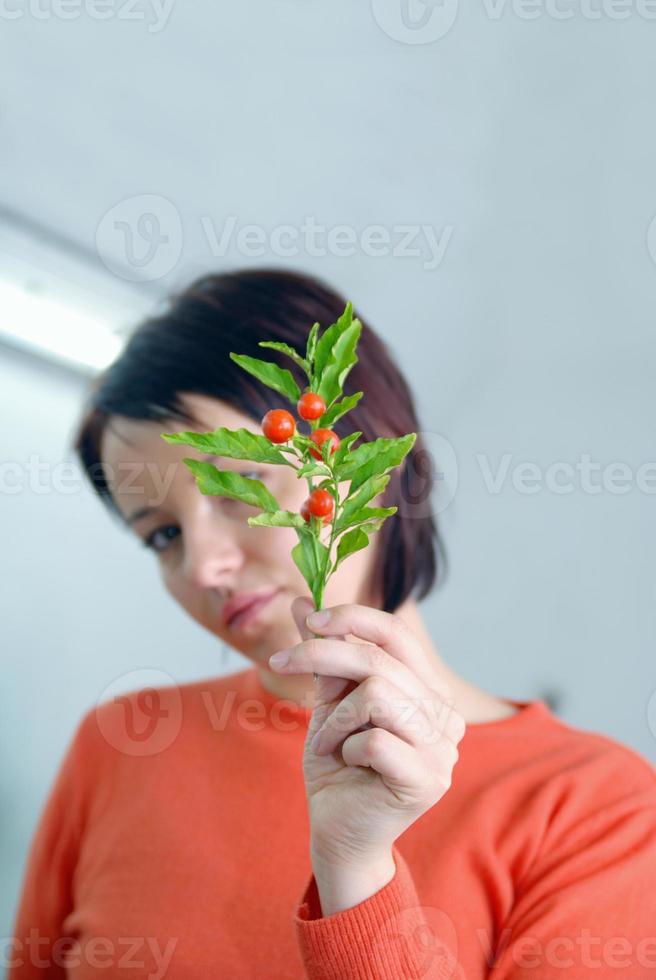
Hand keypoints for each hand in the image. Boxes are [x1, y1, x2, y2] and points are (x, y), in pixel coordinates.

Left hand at [270, 598, 465, 871]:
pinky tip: (346, 764)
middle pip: (379, 661)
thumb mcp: (328, 702)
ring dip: (334, 717)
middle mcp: (445, 714)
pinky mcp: (428, 780)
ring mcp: (444, 749)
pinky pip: (373, 740)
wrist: (337, 832)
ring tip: (327, 741)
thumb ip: (324, 654)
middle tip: (280, 661)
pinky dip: (345, 747)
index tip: (310, 620)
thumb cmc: (338, 765)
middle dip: (320, 656)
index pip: (397, 634)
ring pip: (377, 695)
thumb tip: (302, 600)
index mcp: (428, 689)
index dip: (353, 618)